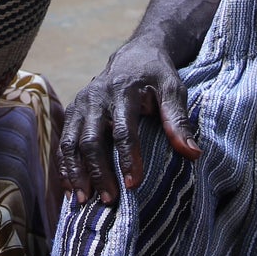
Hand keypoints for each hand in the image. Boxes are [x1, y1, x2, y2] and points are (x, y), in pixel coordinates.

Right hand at [58, 37, 200, 205]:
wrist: (134, 54)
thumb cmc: (156, 75)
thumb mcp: (172, 90)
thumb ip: (179, 121)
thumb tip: (193, 154)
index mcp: (123, 91)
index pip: (122, 129)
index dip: (127, 157)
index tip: (133, 184)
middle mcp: (96, 97)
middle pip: (91, 139)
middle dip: (98, 172)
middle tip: (109, 200)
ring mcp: (81, 103)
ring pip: (70, 142)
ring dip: (75, 172)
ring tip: (84, 201)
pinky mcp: (73, 111)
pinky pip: (64, 141)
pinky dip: (64, 166)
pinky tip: (72, 188)